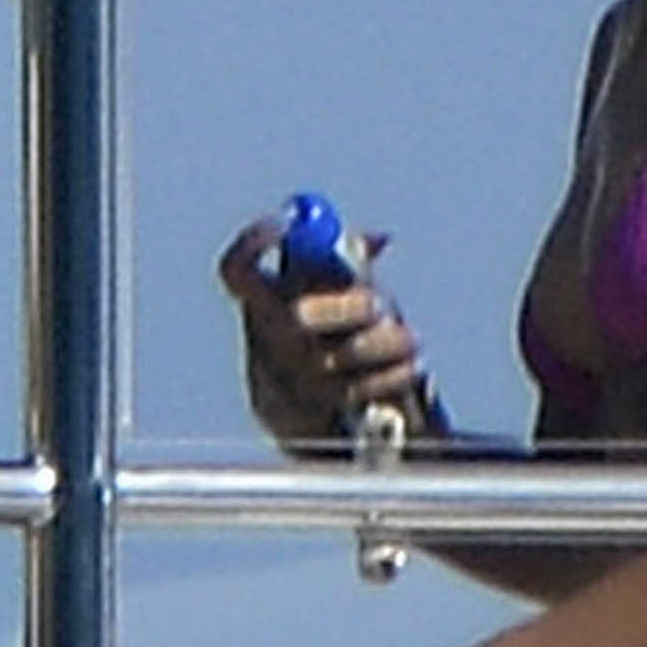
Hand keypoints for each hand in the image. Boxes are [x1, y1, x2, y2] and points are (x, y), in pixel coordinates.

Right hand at [218, 215, 433, 447]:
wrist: (337, 417)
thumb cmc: (343, 336)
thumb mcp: (343, 291)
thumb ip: (348, 259)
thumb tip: (377, 241)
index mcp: (262, 305)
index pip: (238, 270)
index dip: (256, 242)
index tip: (291, 225)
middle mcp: (264, 344)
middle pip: (293, 317)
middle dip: (344, 307)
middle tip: (378, 304)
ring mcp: (283, 385)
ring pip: (332, 360)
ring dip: (382, 344)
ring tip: (408, 339)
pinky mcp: (312, 421)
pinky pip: (354, 394)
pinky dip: (390, 376)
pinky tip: (408, 367)